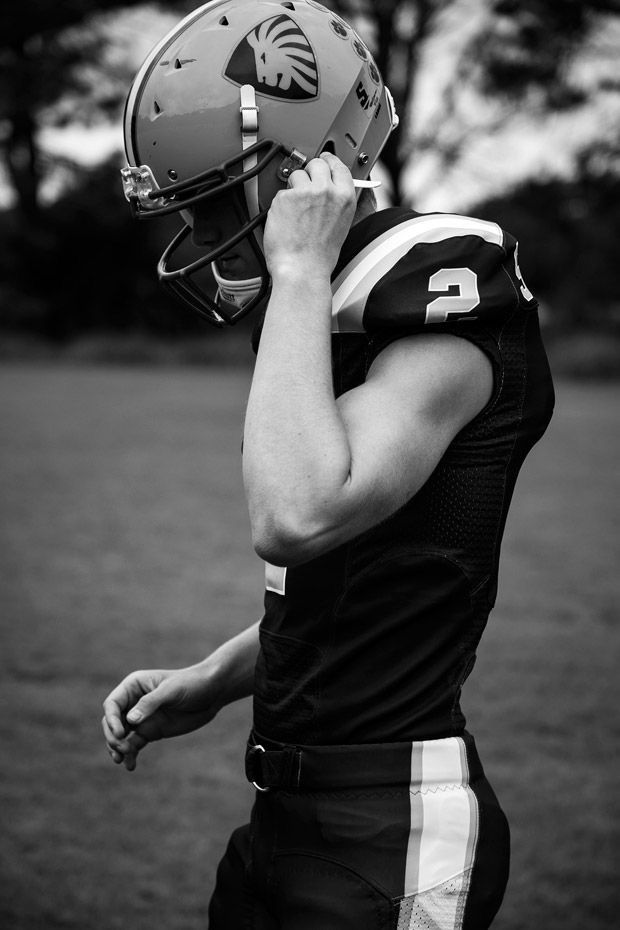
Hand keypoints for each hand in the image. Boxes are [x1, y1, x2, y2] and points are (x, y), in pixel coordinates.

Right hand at [101, 665, 222, 771]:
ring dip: (117, 748)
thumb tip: (130, 721)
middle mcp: (133, 702)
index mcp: (134, 686)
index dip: (111, 720)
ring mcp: (141, 718)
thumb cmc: (191, 684)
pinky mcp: (151, 731)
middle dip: (112, 736)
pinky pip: (134, 744)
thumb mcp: (171, 691)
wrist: (212, 693)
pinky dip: (130, 755)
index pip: (112, 704)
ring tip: (122, 760)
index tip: (120, 734)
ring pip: (120, 736)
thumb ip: (150, 703)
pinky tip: (130, 766)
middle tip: (122, 749)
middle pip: (112, 721)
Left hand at [263, 152, 355, 280]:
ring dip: (293, 188)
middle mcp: (327, 191)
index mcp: (344, 198)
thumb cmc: (319, 257)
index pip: (339, 165)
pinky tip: (286, 220)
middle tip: (305, 185)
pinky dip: (281, 204)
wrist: (302, 270)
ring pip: (297, 175)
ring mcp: (305, 192)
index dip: (329, 161)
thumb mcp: (341, 225)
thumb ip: (336, 202)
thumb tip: (329, 190)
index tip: (325, 160)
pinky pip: (281, 193)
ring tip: (295, 211)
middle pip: (317, 163)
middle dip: (310, 171)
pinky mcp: (285, 197)